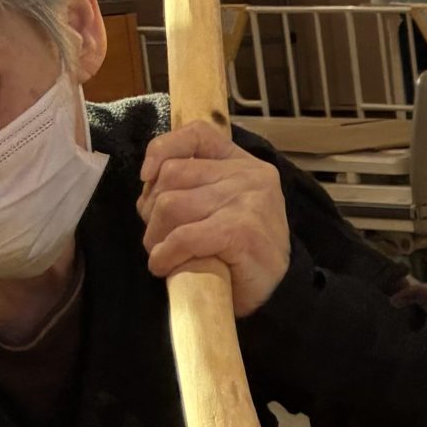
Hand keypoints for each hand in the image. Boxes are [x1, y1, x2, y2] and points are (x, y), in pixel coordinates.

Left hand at [139, 122, 292, 315]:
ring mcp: (247, 202)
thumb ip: (195, 188)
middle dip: (152, 208)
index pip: (198, 134)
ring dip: (155, 235)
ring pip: (171, 204)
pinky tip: (164, 267)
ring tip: (162, 254)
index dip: (163, 149)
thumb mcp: (224, 208)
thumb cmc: (244, 254)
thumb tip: (148, 188)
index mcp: (244, 164)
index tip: (147, 177)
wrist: (279, 293)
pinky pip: (184, 237)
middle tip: (156, 236)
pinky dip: (166, 254)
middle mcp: (248, 176)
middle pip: (173, 174)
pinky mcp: (241, 232)